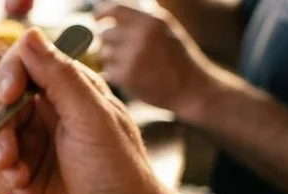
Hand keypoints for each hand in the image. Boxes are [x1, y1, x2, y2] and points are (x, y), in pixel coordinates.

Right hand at [0, 29, 170, 193]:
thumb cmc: (120, 173)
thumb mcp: (92, 117)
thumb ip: (60, 76)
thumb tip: (32, 35)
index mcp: (67, 92)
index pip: (23, 64)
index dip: (9, 75)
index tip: (10, 95)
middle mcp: (44, 116)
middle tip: (10, 150)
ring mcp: (29, 147)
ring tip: (19, 176)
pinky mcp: (17, 178)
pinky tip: (23, 190)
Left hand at [96, 1, 214, 115]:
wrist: (190, 88)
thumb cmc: (177, 57)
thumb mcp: (166, 29)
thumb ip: (143, 18)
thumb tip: (114, 10)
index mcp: (151, 22)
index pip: (115, 10)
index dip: (101, 14)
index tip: (97, 19)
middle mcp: (140, 37)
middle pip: (104, 34)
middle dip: (109, 42)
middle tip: (122, 50)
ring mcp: (132, 57)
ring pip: (103, 54)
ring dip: (111, 59)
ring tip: (132, 64)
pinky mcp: (125, 77)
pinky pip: (107, 71)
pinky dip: (115, 74)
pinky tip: (132, 76)